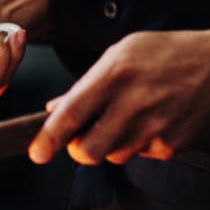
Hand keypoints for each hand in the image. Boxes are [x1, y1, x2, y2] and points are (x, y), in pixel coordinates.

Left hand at [29, 30, 209, 164]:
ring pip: (113, 156)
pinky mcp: (173, 142)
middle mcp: (135, 102)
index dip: (49, 139)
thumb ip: (84, 85)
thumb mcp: (119, 54)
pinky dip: (138, 145)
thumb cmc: (162, 53)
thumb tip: (53, 110)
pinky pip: (140, 156)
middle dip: (78, 149)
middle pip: (89, 152)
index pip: (71, 115)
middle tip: (82, 136)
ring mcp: (156, 126)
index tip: (37, 153)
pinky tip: (149, 122)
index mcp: (115, 75)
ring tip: (125, 119)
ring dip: (110, 145)